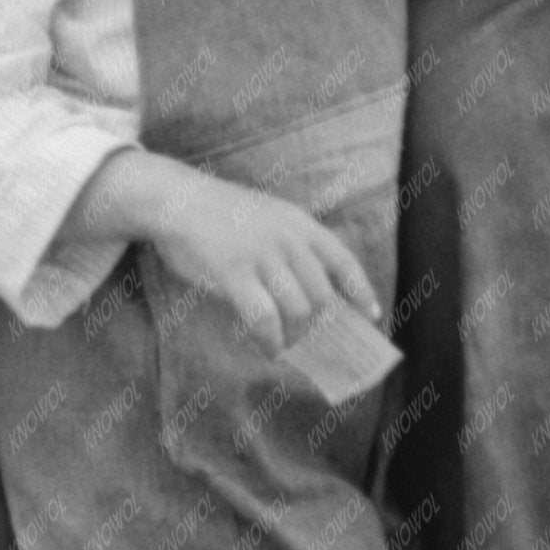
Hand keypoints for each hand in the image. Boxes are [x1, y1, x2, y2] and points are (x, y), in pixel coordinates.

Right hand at [137, 164, 378, 359]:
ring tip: (284, 345)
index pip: (344, 260)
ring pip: (298, 311)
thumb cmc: (221, 214)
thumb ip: (292, 246)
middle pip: (322, 295)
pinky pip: (265, 319)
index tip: (371, 315)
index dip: (361, 290)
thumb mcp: (269, 217)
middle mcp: (288, 239)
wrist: (177, 201)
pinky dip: (271, 341)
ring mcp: (262, 256)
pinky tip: (268, 349)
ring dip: (294, 336)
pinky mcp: (235, 275)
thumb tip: (313, 292)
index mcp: (299, 223)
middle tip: (305, 338)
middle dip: (317, 324)